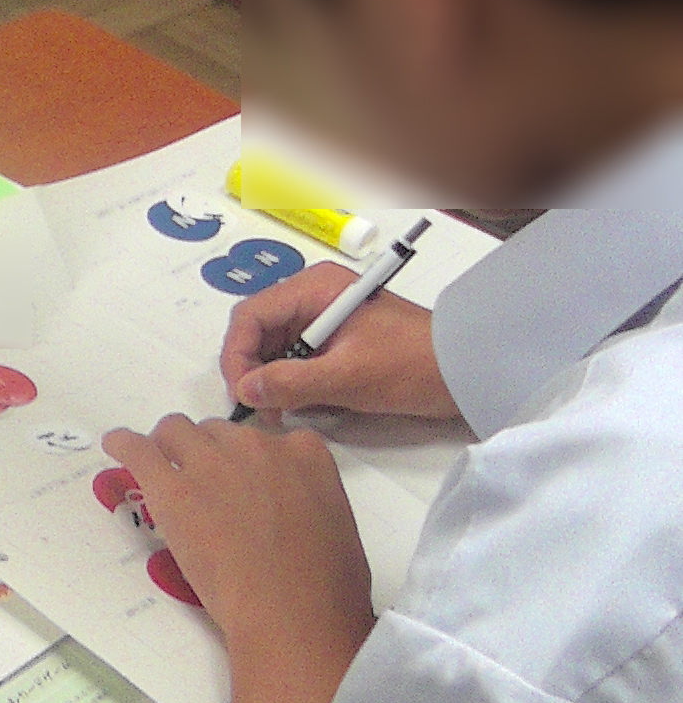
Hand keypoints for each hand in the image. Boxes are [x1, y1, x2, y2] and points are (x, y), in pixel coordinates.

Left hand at [103, 415, 373, 664]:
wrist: (291, 611)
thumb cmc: (326, 585)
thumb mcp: (335, 523)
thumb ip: (310, 499)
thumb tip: (295, 512)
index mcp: (304, 452)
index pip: (265, 438)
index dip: (246, 461)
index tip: (240, 482)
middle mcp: (256, 445)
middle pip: (216, 432)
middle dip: (206, 453)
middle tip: (199, 487)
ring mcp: (212, 462)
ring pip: (176, 431)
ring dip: (168, 448)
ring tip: (159, 468)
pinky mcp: (173, 488)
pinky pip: (137, 449)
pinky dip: (124, 444)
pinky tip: (114, 446)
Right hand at [221, 260, 460, 419]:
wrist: (465, 372)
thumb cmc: (411, 365)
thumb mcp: (347, 377)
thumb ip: (291, 383)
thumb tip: (245, 391)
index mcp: (313, 289)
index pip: (250, 316)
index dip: (237, 355)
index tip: (241, 395)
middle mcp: (312, 298)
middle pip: (257, 331)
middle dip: (250, 370)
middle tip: (257, 410)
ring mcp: (322, 320)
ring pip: (272, 348)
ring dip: (269, 381)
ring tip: (278, 413)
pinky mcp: (333, 342)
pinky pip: (295, 360)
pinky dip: (289, 384)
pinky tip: (297, 406)